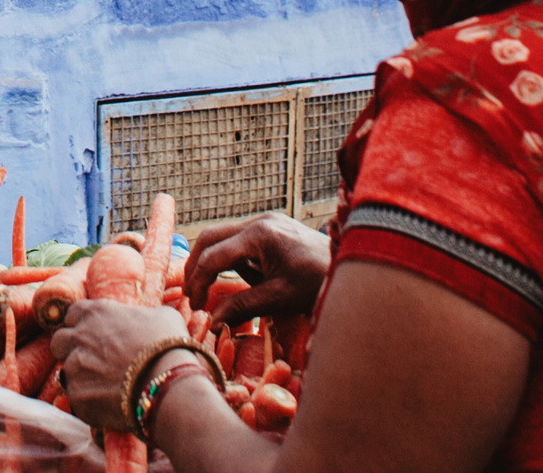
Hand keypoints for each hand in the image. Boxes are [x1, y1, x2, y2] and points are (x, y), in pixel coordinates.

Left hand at [52, 300, 191, 433]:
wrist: (168, 382)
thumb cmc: (168, 345)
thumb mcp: (161, 316)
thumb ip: (142, 315)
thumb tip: (147, 320)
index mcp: (96, 313)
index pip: (72, 314)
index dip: (81, 325)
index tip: (92, 336)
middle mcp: (79, 336)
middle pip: (59, 341)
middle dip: (70, 350)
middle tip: (90, 361)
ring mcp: (74, 367)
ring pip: (66, 372)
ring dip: (81, 378)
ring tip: (103, 387)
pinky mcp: (77, 395)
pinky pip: (76, 399)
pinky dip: (89, 401)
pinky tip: (107, 404)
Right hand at [184, 212, 330, 324]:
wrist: (351, 267)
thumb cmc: (318, 282)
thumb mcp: (279, 298)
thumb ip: (243, 307)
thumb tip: (212, 320)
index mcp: (259, 234)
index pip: (213, 256)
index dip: (198, 281)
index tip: (194, 305)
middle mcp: (259, 221)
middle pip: (210, 238)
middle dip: (196, 266)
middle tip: (192, 294)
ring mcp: (265, 222)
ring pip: (222, 237)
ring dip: (212, 262)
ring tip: (208, 291)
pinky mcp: (271, 228)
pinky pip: (240, 241)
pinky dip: (231, 260)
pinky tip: (236, 281)